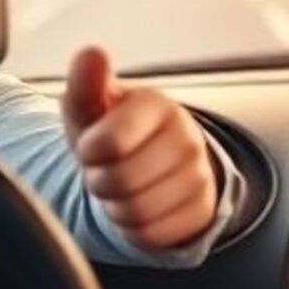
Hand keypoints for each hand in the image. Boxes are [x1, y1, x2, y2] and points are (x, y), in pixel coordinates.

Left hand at [61, 46, 218, 250]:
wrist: (143, 157)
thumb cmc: (106, 127)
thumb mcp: (88, 105)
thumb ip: (85, 82)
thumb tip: (92, 52)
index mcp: (157, 104)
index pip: (111, 142)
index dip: (89, 151)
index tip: (90, 144)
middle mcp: (187, 137)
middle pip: (121, 182)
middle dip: (98, 180)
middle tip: (102, 169)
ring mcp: (200, 176)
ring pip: (136, 212)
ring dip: (113, 206)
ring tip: (117, 186)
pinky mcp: (202, 211)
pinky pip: (151, 235)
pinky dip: (132, 228)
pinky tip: (134, 205)